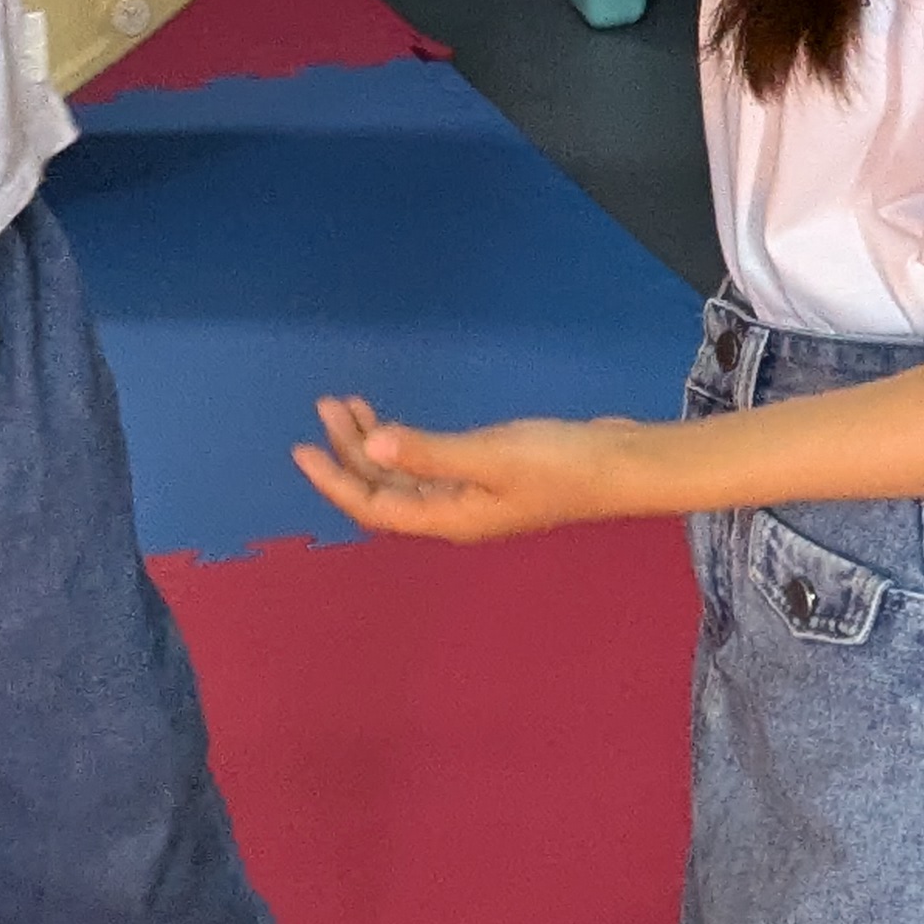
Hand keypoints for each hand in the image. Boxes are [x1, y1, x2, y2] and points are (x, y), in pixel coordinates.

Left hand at [292, 389, 666, 545]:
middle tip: (328, 405)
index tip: (300, 448)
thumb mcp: (492, 455)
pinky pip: (426, 466)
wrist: (622, 466)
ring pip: (403, 477)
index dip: (334, 481)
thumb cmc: (561, 465)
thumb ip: (431, 451)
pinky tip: (396, 424)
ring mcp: (470, 497)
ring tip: (350, 405)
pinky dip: (403, 443)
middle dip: (349, 452)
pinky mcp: (486, 476)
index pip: (373, 506)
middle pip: (383, 491)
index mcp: (447, 518)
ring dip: (373, 445)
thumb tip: (372, 448)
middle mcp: (451, 514)